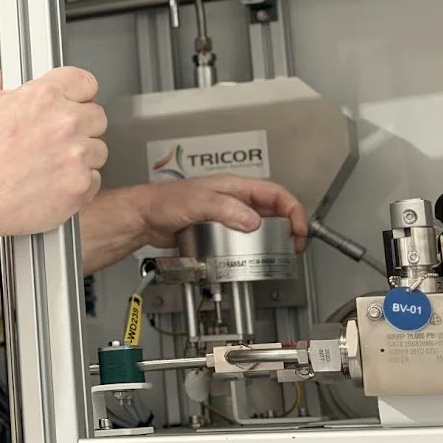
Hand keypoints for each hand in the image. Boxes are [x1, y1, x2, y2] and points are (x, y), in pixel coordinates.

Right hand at [0, 68, 107, 237]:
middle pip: (97, 116)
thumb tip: (1, 81)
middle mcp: (65, 122)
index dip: (79, 93)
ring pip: (99, 149)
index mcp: (44, 97)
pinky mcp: (80, 184)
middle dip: (82, 126)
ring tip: (55, 164)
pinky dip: (80, 183)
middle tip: (61, 138)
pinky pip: (95, 179)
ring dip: (82, 156)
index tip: (76, 101)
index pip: (86, 82)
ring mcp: (76, 154)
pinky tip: (57, 183)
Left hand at [131, 174, 307, 252]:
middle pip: (272, 210)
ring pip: (259, 225)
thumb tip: (252, 221)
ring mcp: (226, 214)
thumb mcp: (198, 202)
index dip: (292, 210)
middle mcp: (233, 198)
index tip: (298, 230)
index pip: (275, 193)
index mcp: (233, 186)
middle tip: (292, 245)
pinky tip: (251, 256)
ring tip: (277, 253)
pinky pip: (242, 237)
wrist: (144, 218)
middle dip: (287, 227)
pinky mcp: (218, 229)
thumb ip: (226, 209)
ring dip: (271, 238)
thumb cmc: (163, 202)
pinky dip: (252, 246)